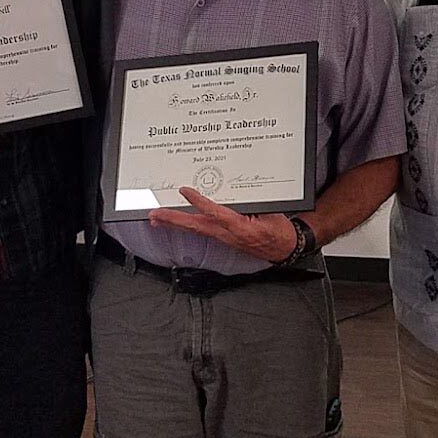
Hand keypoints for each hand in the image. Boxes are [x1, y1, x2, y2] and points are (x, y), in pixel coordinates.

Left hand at [148, 186, 297, 261]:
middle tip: (155, 214)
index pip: (215, 213)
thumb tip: (238, 188)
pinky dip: (185, 225)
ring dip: (175, 223)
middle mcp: (227, 235)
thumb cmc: (278, 231)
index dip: (199, 202)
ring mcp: (223, 238)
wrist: (283, 249)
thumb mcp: (271, 212)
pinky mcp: (221, 238)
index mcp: (240, 228)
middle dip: (173, 220)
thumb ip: (254, 202)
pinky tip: (175, 222)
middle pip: (195, 226)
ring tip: (157, 218)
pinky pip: (200, 231)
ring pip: (194, 229)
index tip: (185, 191)